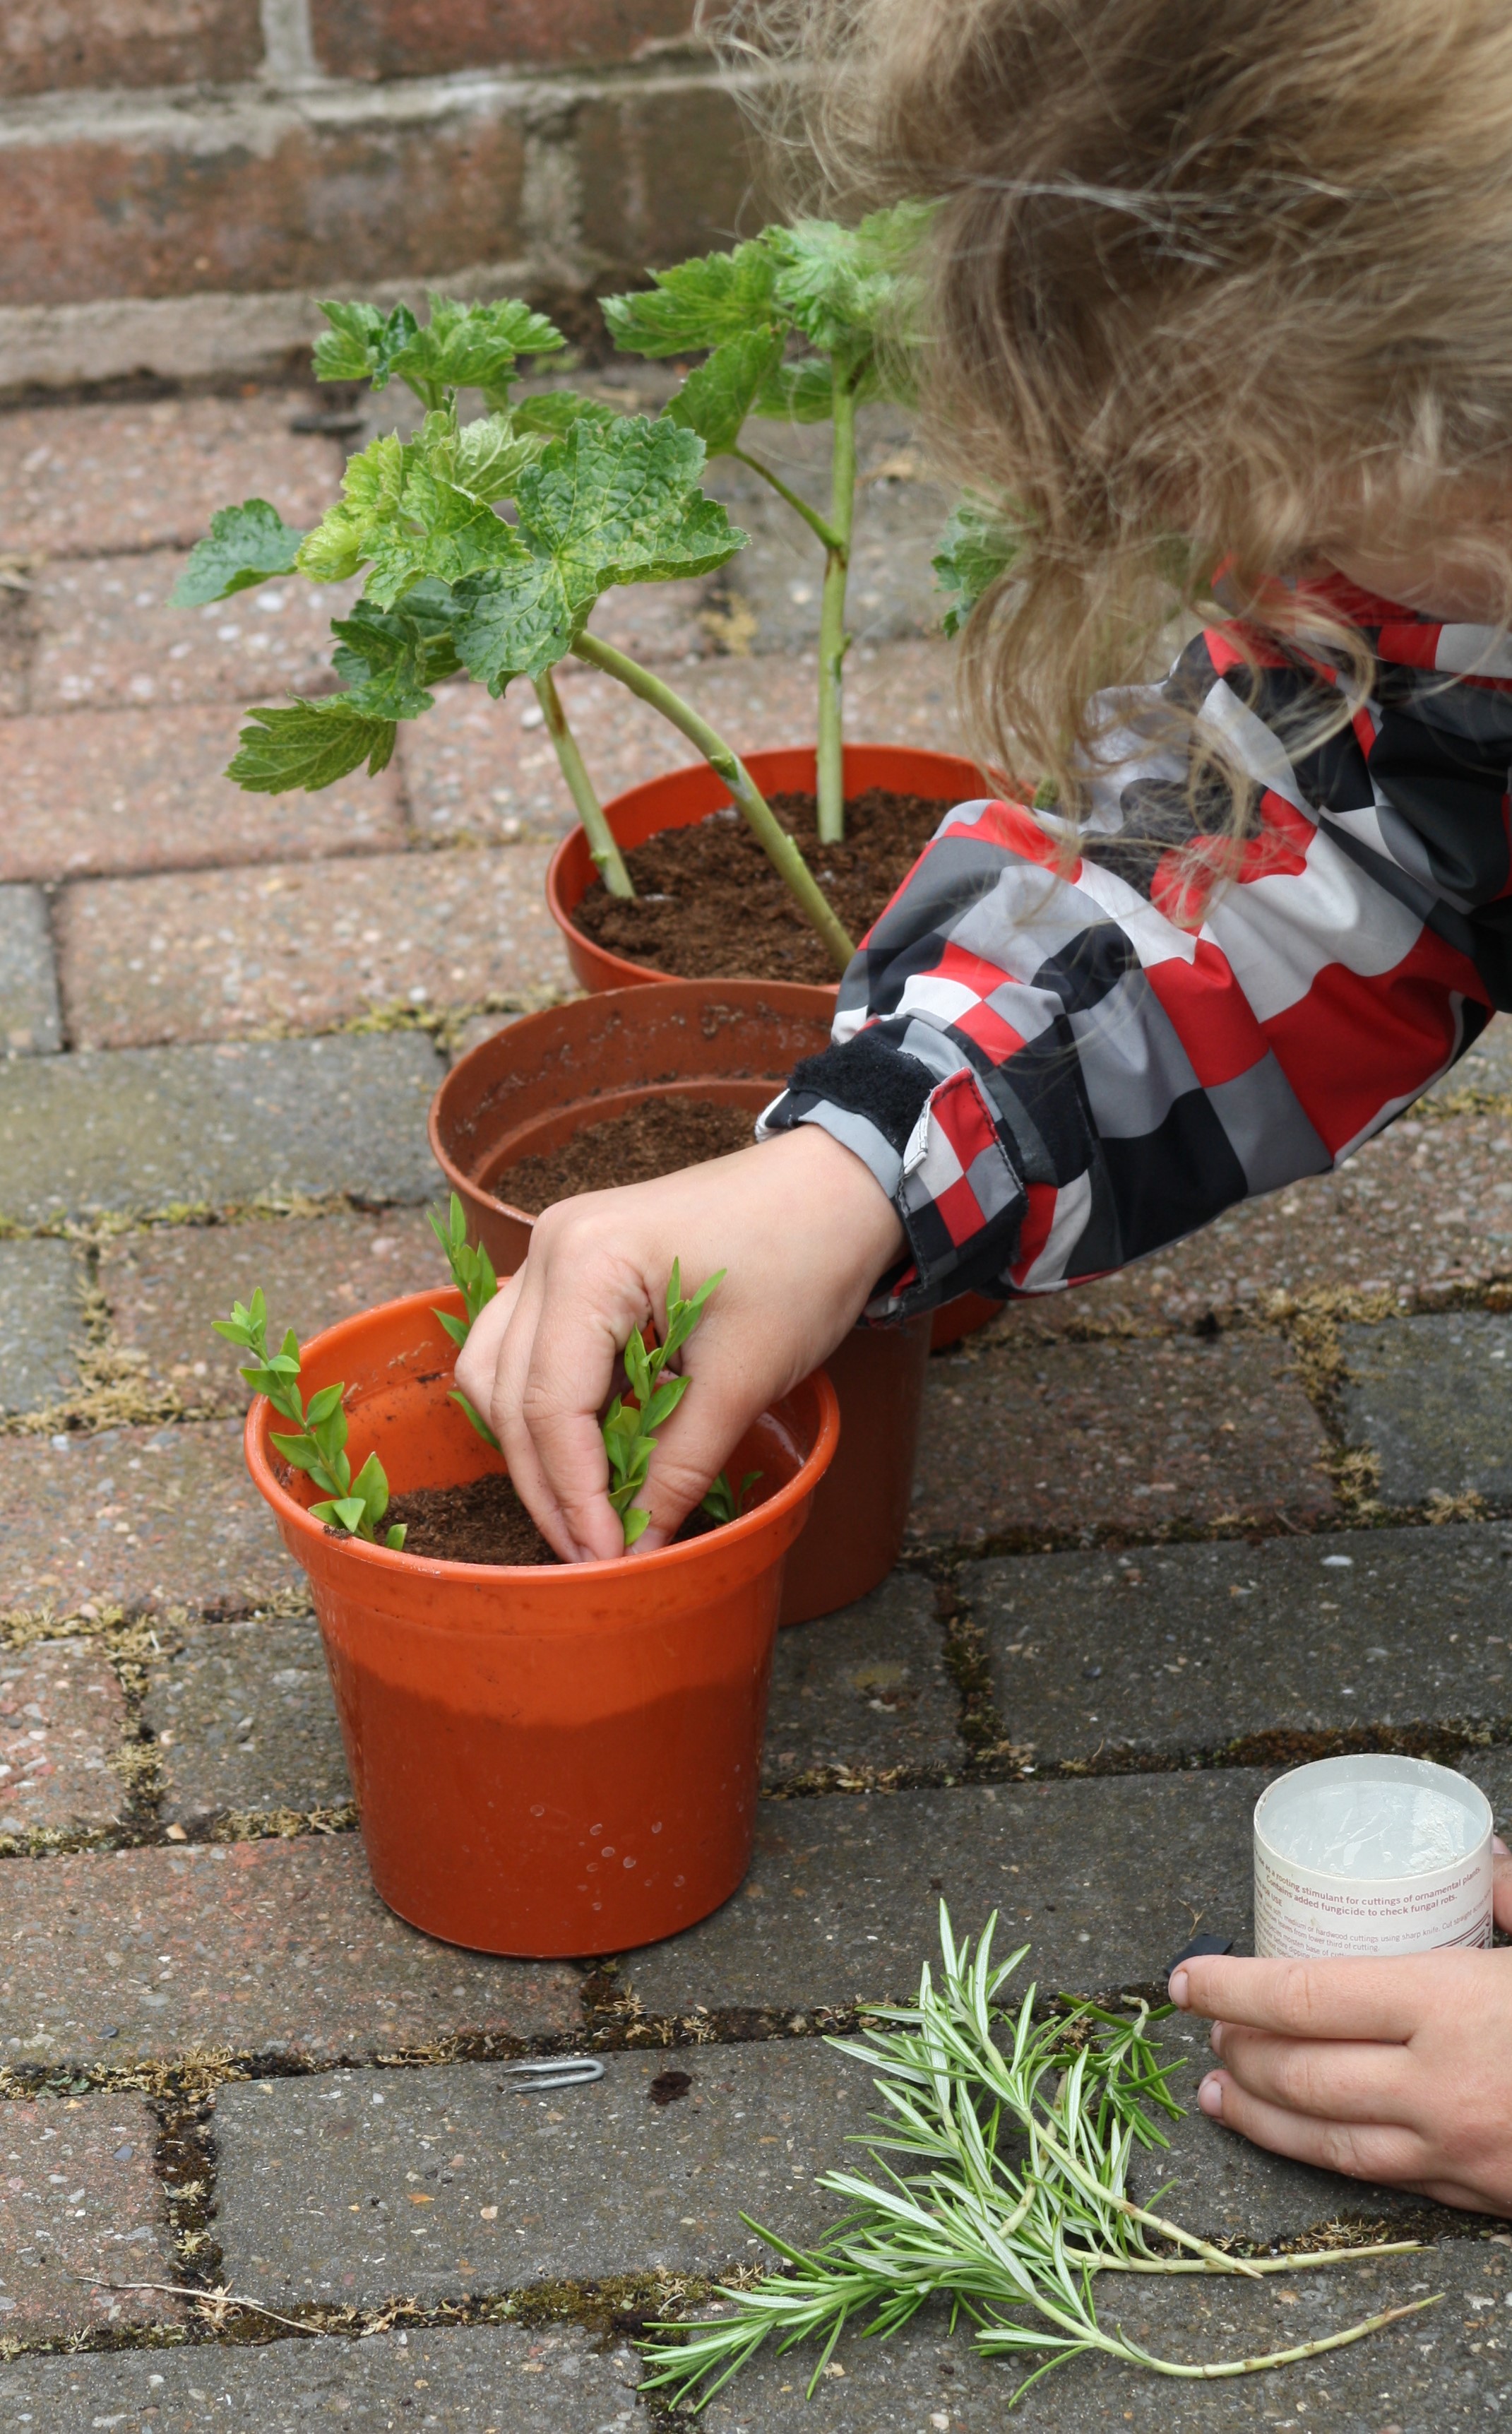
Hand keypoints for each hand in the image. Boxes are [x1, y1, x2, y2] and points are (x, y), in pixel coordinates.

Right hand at [453, 1125, 904, 1563]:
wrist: (836, 1186)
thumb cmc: (804, 1260)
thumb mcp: (745, 1376)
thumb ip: (680, 1465)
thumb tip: (639, 1549)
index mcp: (587, 1261)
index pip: (551, 1404)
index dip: (574, 1494)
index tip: (609, 1558)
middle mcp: (549, 1246)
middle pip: (510, 1393)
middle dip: (547, 1484)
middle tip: (594, 1555)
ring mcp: (554, 1248)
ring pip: (498, 1370)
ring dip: (531, 1447)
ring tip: (584, 1511)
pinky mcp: (574, 1261)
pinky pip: (525, 1345)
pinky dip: (545, 1405)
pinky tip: (587, 1451)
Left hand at [1170, 1838, 1511, 2210]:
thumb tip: (1486, 1855)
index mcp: (1452, 2006)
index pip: (1305, 1995)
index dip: (1232, 1985)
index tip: (1183, 1976)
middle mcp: (1441, 2087)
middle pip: (1302, 2075)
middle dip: (1239, 2050)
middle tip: (1206, 2026)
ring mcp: (1461, 2155)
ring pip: (1331, 2145)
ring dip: (1262, 2119)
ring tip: (1219, 2094)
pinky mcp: (1487, 2200)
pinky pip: (1387, 2182)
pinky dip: (1330, 2162)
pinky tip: (1307, 2146)